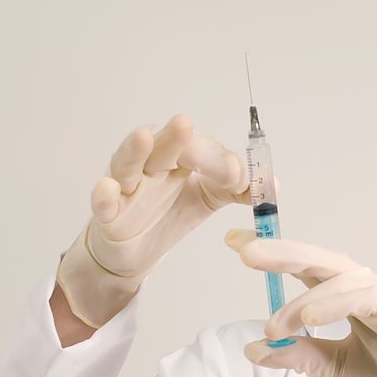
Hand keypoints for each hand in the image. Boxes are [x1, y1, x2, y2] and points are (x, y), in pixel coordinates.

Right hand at [57, 115, 249, 327]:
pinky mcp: (107, 214)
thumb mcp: (210, 197)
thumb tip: (273, 186)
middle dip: (176, 138)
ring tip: (145, 137)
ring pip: (128, 163)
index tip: (238, 178)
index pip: (200, 148)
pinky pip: (103, 202)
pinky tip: (107, 187)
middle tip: (186, 127)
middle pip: (163, 145)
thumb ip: (240, 189)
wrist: (136, 250)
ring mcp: (126, 186)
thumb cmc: (170, 211)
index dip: (219, 160)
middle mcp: (151, 164)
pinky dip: (103, 195)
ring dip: (136, 150)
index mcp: (179, 156)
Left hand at [225, 229, 376, 376]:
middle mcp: (373, 294)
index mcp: (353, 300)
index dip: (277, 255)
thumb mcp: (334, 369)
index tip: (236, 244)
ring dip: (305, 301)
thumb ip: (299, 354)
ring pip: (346, 281)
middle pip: (326, 261)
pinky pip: (372, 301)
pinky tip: (310, 317)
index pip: (312, 269)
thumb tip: (255, 348)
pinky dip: (338, 304)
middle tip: (248, 251)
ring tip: (276, 325)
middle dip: (285, 253)